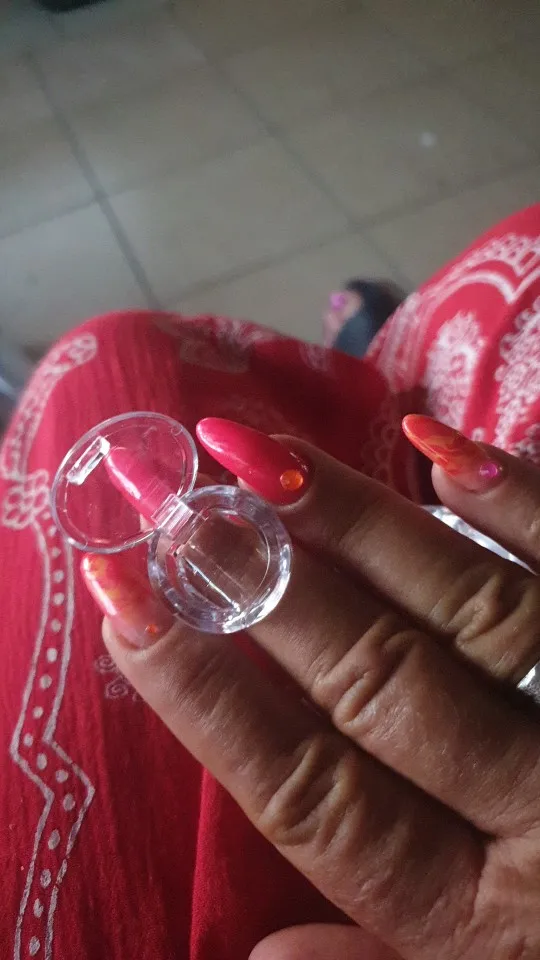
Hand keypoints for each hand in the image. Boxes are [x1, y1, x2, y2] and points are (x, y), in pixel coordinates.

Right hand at [82, 415, 539, 959]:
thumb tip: (253, 958)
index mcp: (474, 914)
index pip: (308, 794)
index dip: (207, 698)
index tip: (124, 604)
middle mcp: (539, 813)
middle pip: (374, 681)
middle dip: (265, 592)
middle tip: (179, 508)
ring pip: (466, 609)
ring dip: (358, 527)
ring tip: (260, 458)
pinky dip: (518, 505)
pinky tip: (439, 449)